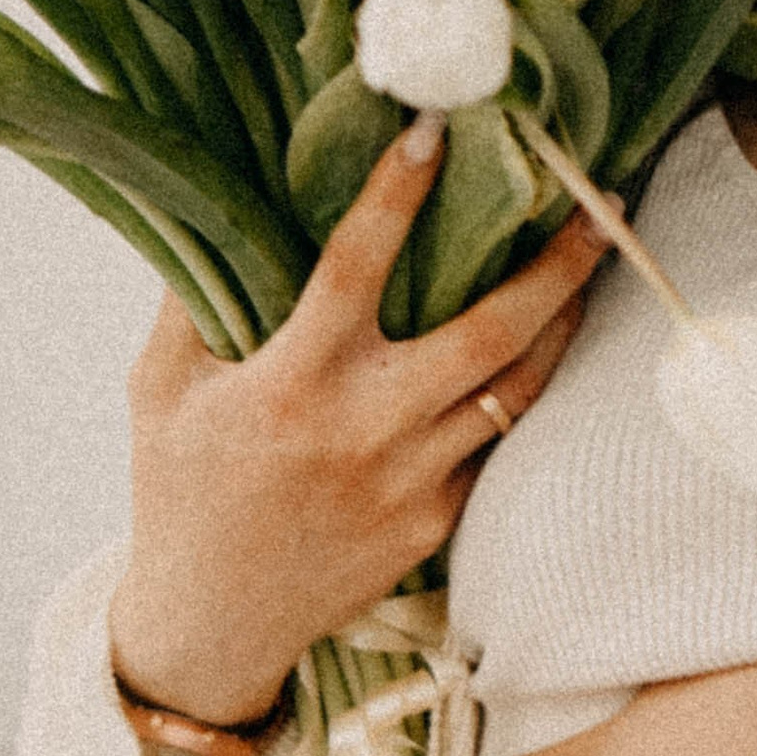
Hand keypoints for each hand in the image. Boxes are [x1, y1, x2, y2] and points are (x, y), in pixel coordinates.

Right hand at [108, 124, 607, 724]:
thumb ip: (189, 301)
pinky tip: (547, 348)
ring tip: (595, 264)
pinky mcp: (435, 524)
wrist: (211, 626)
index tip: (434, 129)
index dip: (396, 194)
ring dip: (563, 323)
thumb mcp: (159, 389)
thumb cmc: (177, 490)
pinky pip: (495, 446)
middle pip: (488, 333)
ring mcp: (411, 483)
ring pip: (515, 390)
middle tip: (597, 206)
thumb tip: (224, 205)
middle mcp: (364, 430)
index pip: (354, 267)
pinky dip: (523, 392)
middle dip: (553, 266)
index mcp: (291, 384)